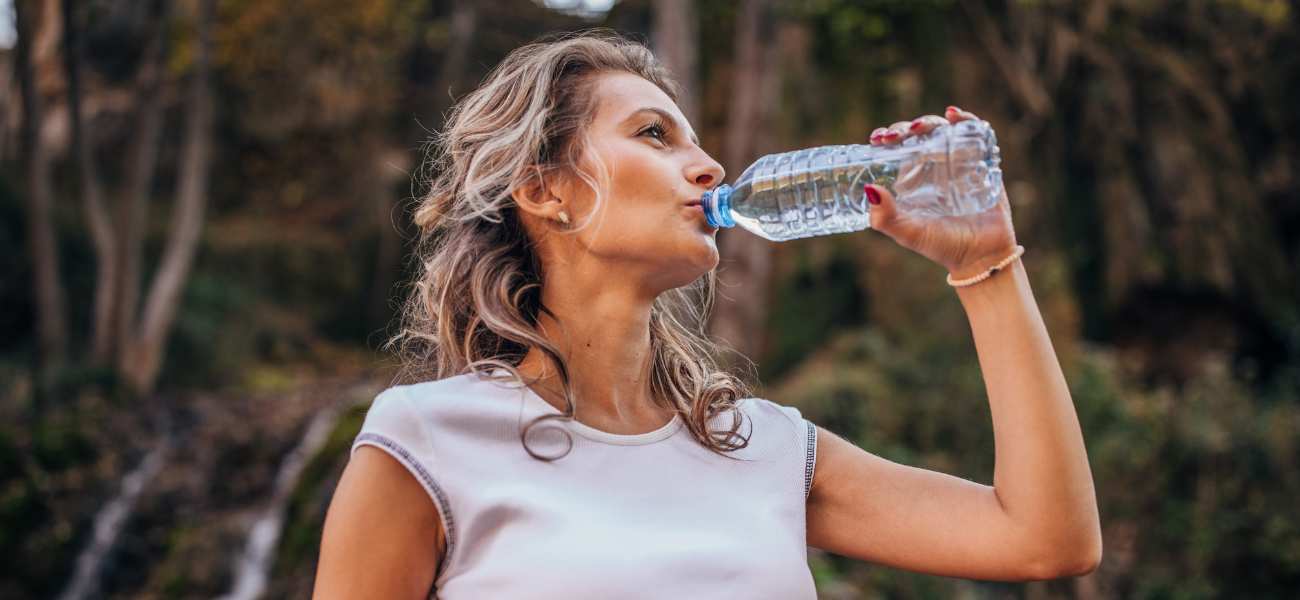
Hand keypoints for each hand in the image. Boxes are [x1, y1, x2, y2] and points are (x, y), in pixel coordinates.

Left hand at [866, 106, 1017, 279]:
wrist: (982, 257)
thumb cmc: (942, 246)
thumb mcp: (908, 233)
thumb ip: (886, 218)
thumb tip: (869, 190)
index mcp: (913, 180)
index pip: (897, 150)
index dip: (888, 138)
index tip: (877, 138)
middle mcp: (934, 169)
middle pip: (918, 135)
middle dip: (905, 128)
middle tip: (896, 135)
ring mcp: (959, 163)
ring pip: (942, 131)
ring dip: (928, 122)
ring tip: (918, 128)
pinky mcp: (983, 162)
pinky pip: (975, 134)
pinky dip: (964, 120)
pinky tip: (952, 115)